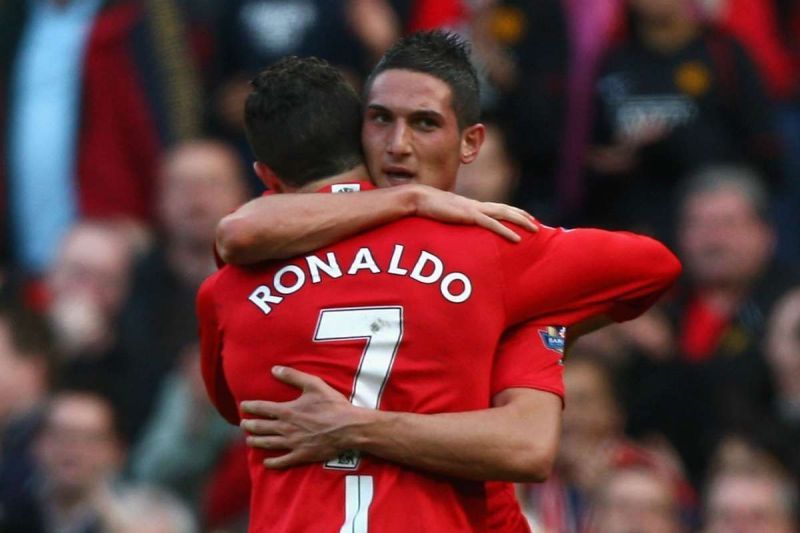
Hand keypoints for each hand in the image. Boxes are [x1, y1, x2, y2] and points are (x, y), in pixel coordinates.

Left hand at [240, 366, 365, 467]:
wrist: (348, 428)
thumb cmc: (332, 405)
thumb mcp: (314, 384)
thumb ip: (293, 376)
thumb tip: (275, 369)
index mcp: (287, 410)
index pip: (262, 408)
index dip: (250, 407)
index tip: (243, 406)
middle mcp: (285, 428)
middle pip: (261, 427)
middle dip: (250, 425)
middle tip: (243, 424)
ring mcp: (292, 443)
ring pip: (268, 443)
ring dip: (255, 442)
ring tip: (249, 441)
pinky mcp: (301, 455)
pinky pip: (282, 461)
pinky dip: (272, 462)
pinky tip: (266, 462)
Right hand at [412, 185, 537, 241]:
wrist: (418, 199)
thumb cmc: (427, 208)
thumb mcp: (443, 215)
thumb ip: (452, 218)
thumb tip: (453, 225)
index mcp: (471, 205)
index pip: (496, 207)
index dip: (511, 212)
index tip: (524, 217)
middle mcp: (476, 205)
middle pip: (505, 209)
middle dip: (522, 216)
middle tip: (536, 225)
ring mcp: (474, 209)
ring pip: (504, 214)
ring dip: (521, 221)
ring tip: (535, 229)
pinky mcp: (469, 216)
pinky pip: (493, 225)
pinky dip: (506, 231)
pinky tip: (517, 239)